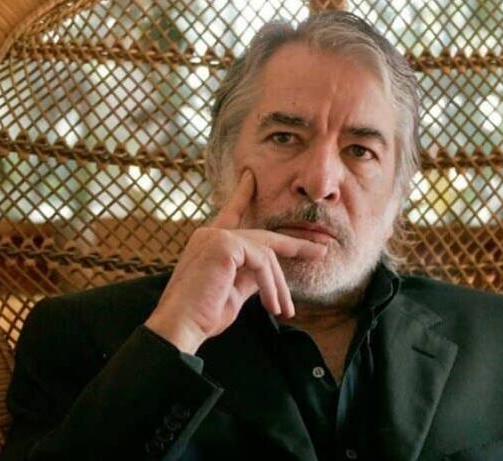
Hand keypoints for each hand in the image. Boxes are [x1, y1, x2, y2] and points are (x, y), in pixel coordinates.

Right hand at [144, 170, 326, 354]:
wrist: (180, 326)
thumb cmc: (202, 315)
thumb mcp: (234, 293)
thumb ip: (251, 277)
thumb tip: (270, 272)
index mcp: (210, 242)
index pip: (232, 213)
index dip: (243, 195)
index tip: (251, 177)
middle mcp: (211, 233)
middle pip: (263, 238)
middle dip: (295, 245)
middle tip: (321, 250)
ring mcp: (216, 236)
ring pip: (266, 254)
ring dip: (279, 285)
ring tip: (285, 310)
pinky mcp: (224, 244)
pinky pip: (262, 262)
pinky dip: (271, 286)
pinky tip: (272, 305)